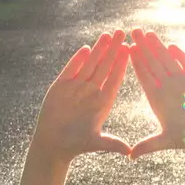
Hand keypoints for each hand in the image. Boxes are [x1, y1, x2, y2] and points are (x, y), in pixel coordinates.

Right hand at [33, 30, 131, 158]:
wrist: (53, 144)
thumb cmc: (75, 145)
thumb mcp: (95, 143)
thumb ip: (111, 144)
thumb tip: (129, 151)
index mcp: (103, 102)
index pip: (115, 78)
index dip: (122, 64)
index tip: (131, 50)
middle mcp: (92, 91)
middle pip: (105, 66)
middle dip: (113, 50)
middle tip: (123, 33)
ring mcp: (77, 87)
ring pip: (90, 64)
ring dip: (98, 50)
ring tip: (107, 35)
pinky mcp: (61, 86)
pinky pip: (71, 69)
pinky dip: (77, 59)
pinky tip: (86, 49)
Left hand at [128, 30, 184, 159]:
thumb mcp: (166, 141)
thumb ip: (149, 145)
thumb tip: (130, 156)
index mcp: (157, 99)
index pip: (144, 76)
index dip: (136, 62)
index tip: (127, 48)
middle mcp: (168, 88)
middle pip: (153, 64)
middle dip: (144, 47)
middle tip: (133, 31)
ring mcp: (182, 83)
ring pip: (168, 61)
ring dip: (159, 47)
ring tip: (149, 33)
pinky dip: (180, 56)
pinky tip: (172, 46)